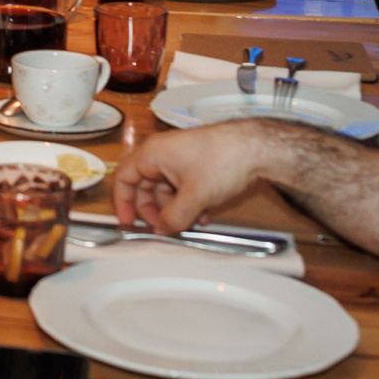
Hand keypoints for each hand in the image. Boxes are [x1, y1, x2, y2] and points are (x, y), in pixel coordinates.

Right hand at [111, 123, 274, 236]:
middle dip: (152, 211)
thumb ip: (174, 218)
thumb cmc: (222, 160)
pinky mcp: (195, 164)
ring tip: (189, 224)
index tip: (128, 222)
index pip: (123, 178)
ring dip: (173, 209)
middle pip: (144, 186)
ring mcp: (179, 159)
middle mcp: (162, 154)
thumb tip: (162, 231)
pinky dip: (187, 203)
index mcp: (152, 154)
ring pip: (165, 189)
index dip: (122, 202)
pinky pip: (181, 187)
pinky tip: (202, 216)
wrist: (256, 148)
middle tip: (161, 228)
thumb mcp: (194, 196)